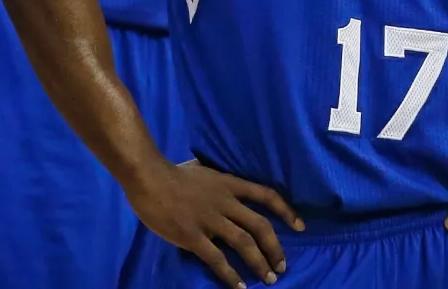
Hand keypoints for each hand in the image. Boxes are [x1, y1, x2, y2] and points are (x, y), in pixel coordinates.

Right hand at [125, 159, 302, 287]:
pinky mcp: (193, 236)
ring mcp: (209, 219)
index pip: (266, 195)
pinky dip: (231, 275)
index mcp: (228, 184)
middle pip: (259, 226)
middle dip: (275, 248)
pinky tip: (240, 286)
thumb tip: (226, 186)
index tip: (299, 226)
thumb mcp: (203, 170)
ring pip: (243, 243)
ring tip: (269, 279)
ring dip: (260, 263)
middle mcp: (224, 202)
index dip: (286, 211)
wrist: (148, 177)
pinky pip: (217, 259)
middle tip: (282, 266)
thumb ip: (218, 181)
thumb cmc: (172, 173)